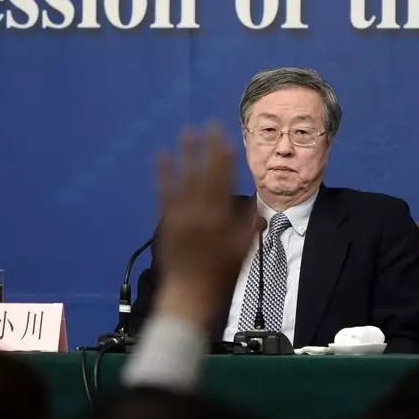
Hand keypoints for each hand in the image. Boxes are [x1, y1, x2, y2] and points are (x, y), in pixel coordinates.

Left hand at [154, 123, 257, 325]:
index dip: (225, 158)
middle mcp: (200, 211)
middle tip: (208, 125)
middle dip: (208, 148)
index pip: (225, 180)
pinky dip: (163, 174)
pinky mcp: (166, 221)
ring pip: (184, 178)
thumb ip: (249, 227)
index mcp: (221, 217)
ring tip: (187, 133)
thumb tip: (258, 208)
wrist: (189, 293)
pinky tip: (161, 157)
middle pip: (205, 173)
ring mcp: (181, 215)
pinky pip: (164, 193)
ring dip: (186, 154)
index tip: (226, 139)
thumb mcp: (242, 252)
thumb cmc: (219, 276)